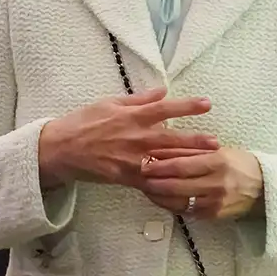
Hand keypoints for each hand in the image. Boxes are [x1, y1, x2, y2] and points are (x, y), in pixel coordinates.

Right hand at [39, 89, 216, 186]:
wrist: (60, 148)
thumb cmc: (83, 122)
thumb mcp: (109, 103)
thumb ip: (139, 99)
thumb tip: (162, 91)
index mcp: (131, 116)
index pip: (165, 108)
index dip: (187, 106)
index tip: (207, 104)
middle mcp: (134, 137)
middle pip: (171, 139)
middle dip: (195, 141)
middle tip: (215, 142)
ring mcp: (131, 159)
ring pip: (165, 161)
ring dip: (187, 162)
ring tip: (207, 162)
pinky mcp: (125, 177)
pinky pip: (151, 181)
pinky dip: (167, 182)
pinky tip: (183, 184)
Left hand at [138, 147, 263, 221]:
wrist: (264, 187)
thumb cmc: (238, 164)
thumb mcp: (218, 151)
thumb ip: (191, 150)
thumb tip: (162, 147)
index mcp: (217, 162)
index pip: (182, 165)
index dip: (160, 165)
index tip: (144, 162)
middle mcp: (216, 184)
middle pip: (176, 185)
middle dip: (154, 182)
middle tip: (140, 177)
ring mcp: (215, 202)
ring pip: (178, 201)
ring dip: (159, 196)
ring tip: (146, 188)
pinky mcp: (213, 216)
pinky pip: (186, 211)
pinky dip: (171, 205)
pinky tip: (161, 198)